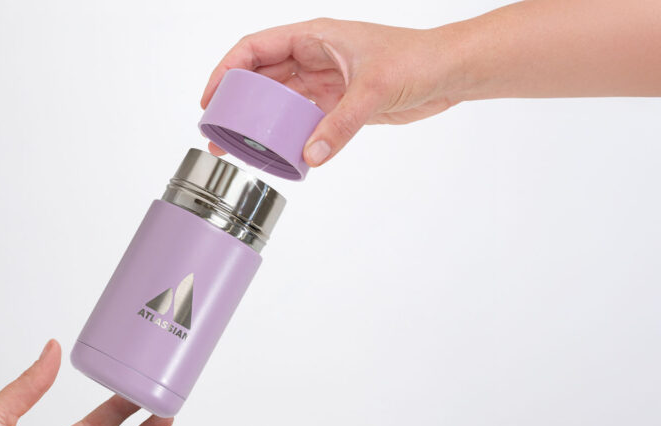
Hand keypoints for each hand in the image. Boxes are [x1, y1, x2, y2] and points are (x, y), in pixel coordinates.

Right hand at [202, 18, 457, 166]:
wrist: (449, 72)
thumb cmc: (417, 59)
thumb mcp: (375, 89)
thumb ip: (340, 124)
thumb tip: (310, 155)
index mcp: (314, 37)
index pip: (255, 48)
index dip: (227, 70)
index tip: (211, 97)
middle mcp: (313, 57)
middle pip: (259, 76)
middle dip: (234, 102)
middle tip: (216, 129)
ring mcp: (322, 81)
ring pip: (276, 100)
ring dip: (255, 122)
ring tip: (234, 145)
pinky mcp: (335, 104)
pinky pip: (299, 119)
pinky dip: (283, 134)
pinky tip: (272, 151)